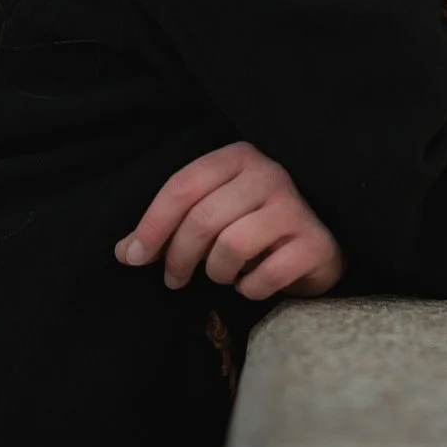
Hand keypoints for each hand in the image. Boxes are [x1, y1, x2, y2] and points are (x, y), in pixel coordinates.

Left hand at [114, 141, 345, 300]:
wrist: (322, 239)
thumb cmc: (257, 223)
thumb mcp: (213, 213)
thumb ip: (169, 228)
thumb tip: (124, 253)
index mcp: (238, 157)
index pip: (182, 186)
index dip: (152, 225)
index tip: (134, 256)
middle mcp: (269, 174)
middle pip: (202, 219)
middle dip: (178, 257)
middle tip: (173, 278)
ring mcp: (296, 207)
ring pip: (231, 246)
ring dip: (216, 272)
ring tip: (221, 275)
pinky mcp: (315, 243)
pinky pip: (264, 276)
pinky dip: (249, 288)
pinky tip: (252, 282)